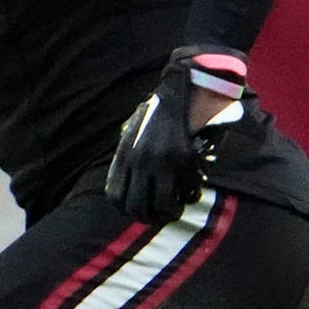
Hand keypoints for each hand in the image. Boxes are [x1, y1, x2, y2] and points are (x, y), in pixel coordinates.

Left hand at [104, 46, 247, 222]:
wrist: (177, 91)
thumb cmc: (154, 114)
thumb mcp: (132, 132)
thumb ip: (126, 156)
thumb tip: (122, 185)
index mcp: (126, 154)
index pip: (116, 196)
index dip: (125, 209)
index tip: (135, 210)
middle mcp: (141, 160)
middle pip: (138, 206)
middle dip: (148, 216)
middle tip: (157, 215)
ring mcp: (162, 160)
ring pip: (163, 204)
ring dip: (171, 212)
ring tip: (175, 210)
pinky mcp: (185, 158)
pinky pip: (188, 190)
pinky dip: (190, 196)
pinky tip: (192, 192)